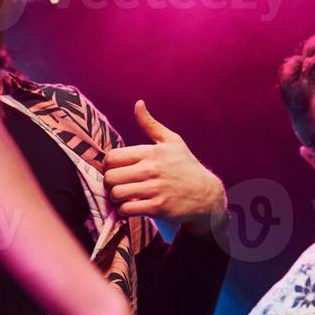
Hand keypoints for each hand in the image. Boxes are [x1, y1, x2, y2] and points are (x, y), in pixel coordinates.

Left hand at [104, 101, 226, 225]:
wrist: (207, 195)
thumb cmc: (186, 166)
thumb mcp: (172, 142)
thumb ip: (150, 124)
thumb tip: (138, 103)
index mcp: (153, 152)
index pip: (112, 157)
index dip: (108, 165)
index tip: (114, 169)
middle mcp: (152, 170)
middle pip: (111, 177)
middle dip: (110, 182)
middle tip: (117, 184)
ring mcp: (155, 190)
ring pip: (117, 194)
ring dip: (116, 197)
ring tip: (123, 195)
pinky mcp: (158, 208)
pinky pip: (127, 210)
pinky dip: (124, 210)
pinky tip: (132, 206)